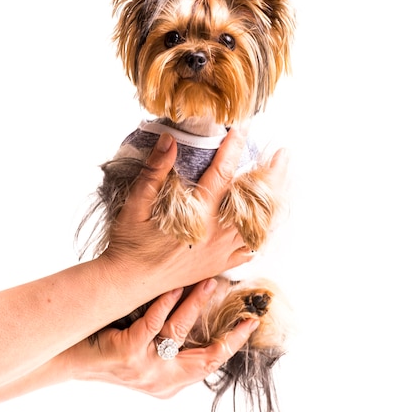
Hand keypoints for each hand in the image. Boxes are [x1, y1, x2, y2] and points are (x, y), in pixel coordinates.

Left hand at [68, 278, 258, 396]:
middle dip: (226, 329)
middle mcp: (161, 380)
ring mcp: (144, 370)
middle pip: (205, 355)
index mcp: (171, 381)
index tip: (251, 322)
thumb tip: (202, 298)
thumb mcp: (149, 347)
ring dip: (195, 303)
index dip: (234, 343)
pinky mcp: (127, 355)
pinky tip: (174, 285)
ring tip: (208, 280)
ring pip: (179, 332)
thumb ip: (174, 335)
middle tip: (240, 304)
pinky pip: (152, 323)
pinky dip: (165, 301)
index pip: (211, 364)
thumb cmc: (112, 343)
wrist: (69, 354)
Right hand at [99, 129, 289, 300]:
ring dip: (272, 200)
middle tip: (281, 154)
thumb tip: (169, 140)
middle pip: (253, 200)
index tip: (240, 130)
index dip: (233, 149)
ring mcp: (220, 252)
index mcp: (197, 216)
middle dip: (270, 174)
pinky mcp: (218, 264)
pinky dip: (262, 231)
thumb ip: (154, 171)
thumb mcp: (135, 203)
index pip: (223, 174)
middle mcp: (215, 234)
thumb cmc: (129, 242)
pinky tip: (266, 220)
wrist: (128, 281)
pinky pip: (250, 248)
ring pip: (258, 224)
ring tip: (281, 182)